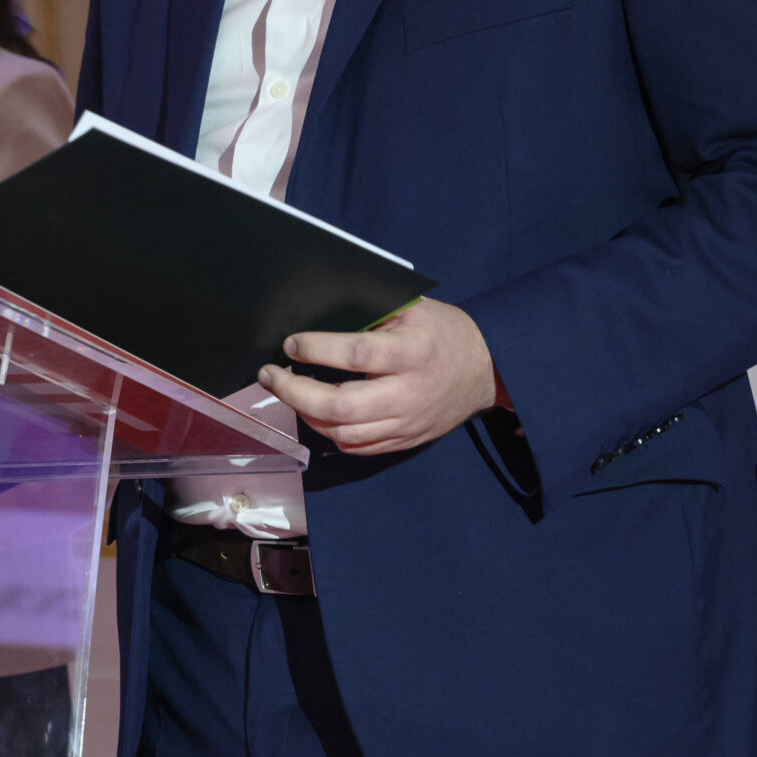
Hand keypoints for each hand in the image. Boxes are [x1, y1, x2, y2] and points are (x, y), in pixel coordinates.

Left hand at [258, 299, 499, 457]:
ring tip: (285, 391)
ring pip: (344, 432)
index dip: (318, 349)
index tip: (290, 343)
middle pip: (341, 406)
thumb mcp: (414, 309)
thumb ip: (374, 314)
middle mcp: (407, 393)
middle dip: (295, 392)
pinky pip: (358, 448)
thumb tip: (321, 312)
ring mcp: (405, 423)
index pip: (356, 354)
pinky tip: (312, 414)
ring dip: (305, 414)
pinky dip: (328, 433)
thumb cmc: (442, 332)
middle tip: (270, 375)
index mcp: (411, 352)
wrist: (486, 370)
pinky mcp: (404, 441)